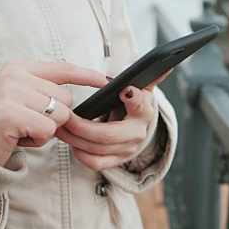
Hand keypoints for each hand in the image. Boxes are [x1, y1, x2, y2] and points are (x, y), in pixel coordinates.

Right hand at [0, 60, 107, 165]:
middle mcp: (14, 76)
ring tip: (24, 129)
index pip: (62, 68)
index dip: (86, 74)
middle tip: (29, 122)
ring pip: (60, 114)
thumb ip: (46, 90)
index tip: (105, 80)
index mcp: (19, 68)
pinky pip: (48, 129)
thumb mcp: (24, 99)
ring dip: (47, 129)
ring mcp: (11, 93)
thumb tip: (77, 91)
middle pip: (66, 98)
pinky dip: (39, 139)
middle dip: (55, 117)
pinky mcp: (11, 114)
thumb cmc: (5, 124)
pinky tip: (20, 137)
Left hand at [55, 71, 170, 170]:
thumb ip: (151, 76)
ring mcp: (127, 149)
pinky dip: (81, 154)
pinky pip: (96, 163)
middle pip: (107, 134)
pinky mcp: (117, 161)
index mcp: (143, 111)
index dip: (133, 98)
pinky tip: (72, 142)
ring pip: (97, 149)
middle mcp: (138, 132)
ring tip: (61, 126)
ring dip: (74, 139)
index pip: (140, 104)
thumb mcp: (141, 87)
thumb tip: (168, 66)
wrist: (133, 125)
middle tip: (65, 117)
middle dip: (81, 127)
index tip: (124, 90)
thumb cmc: (131, 102)